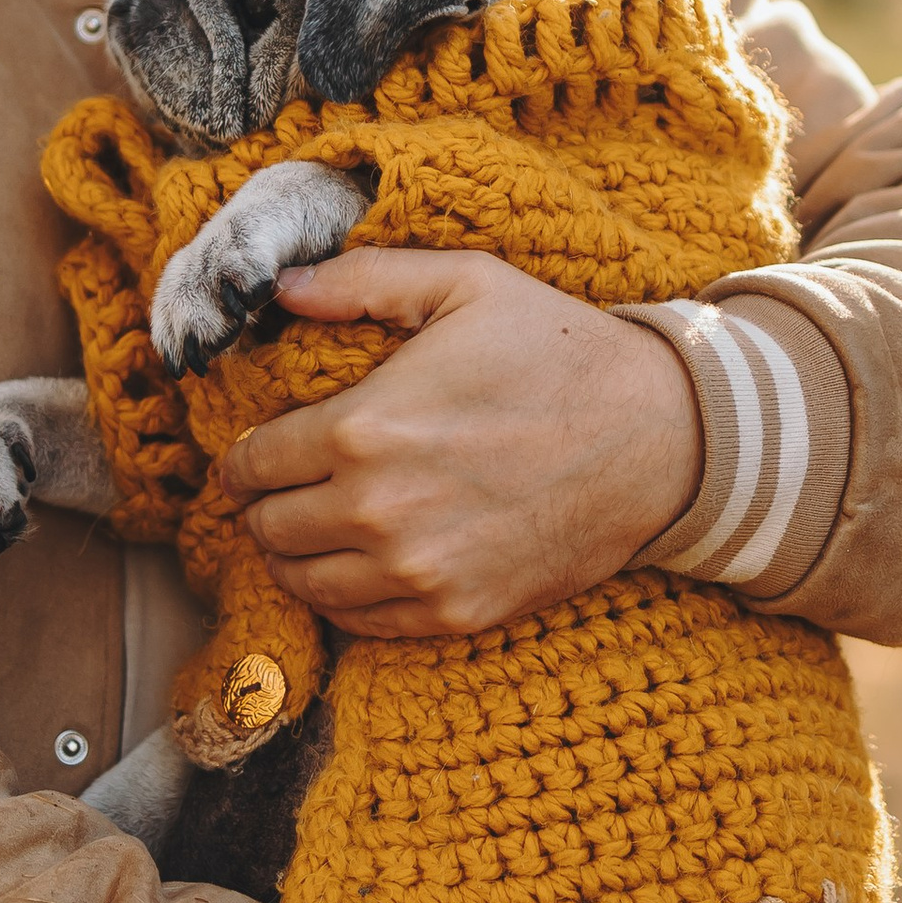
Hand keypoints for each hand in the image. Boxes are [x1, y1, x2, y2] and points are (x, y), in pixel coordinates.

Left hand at [218, 250, 698, 636]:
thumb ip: (362, 279)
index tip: (255, 451)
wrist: (658, 438)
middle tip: (279, 488)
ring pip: (302, 583)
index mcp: (364, 429)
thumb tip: (281, 287)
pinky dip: (343, 596)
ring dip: (293, 555)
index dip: (243, 457)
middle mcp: (378, 512)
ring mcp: (417, 572)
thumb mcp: (465, 284)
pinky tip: (358, 563)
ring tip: (309, 527)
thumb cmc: (559, 351)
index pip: (251, 464)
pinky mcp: (456, 611)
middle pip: (267, 529)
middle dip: (262, 505)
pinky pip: (359, 623)